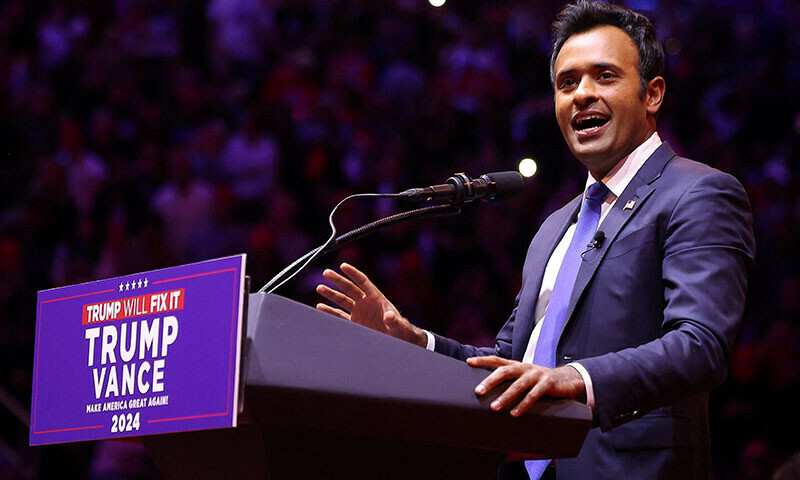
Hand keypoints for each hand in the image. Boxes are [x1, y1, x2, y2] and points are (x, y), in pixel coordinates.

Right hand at [316, 263, 427, 346]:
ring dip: (331, 294)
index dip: (353, 273)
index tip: (343, 266)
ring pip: (342, 300)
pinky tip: (320, 307)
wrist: (397, 340)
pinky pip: (340, 316)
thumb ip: (394, 320)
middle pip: (349, 288)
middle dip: (337, 280)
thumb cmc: (401, 330)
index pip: (363, 282)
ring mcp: (359, 312)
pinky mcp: (355, 323)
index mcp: (377, 297)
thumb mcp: (399, 325)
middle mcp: (366, 302)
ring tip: (319, 287)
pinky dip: (330, 311)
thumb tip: (389, 316)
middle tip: (326, 273)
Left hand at [467, 356, 585, 416]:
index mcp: (517, 365)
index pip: (497, 361)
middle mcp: (525, 368)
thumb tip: (489, 391)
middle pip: (504, 372)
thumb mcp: (524, 377)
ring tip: (494, 407)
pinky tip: (514, 413)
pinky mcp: (547, 384)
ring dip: (505, 397)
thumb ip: (510, 381)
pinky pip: (533, 395)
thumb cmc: (540, 381)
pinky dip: (523, 405)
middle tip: (478, 391)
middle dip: (490, 381)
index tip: (469, 362)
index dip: (483, 360)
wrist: (568, 379)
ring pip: (518, 385)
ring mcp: (536, 375)